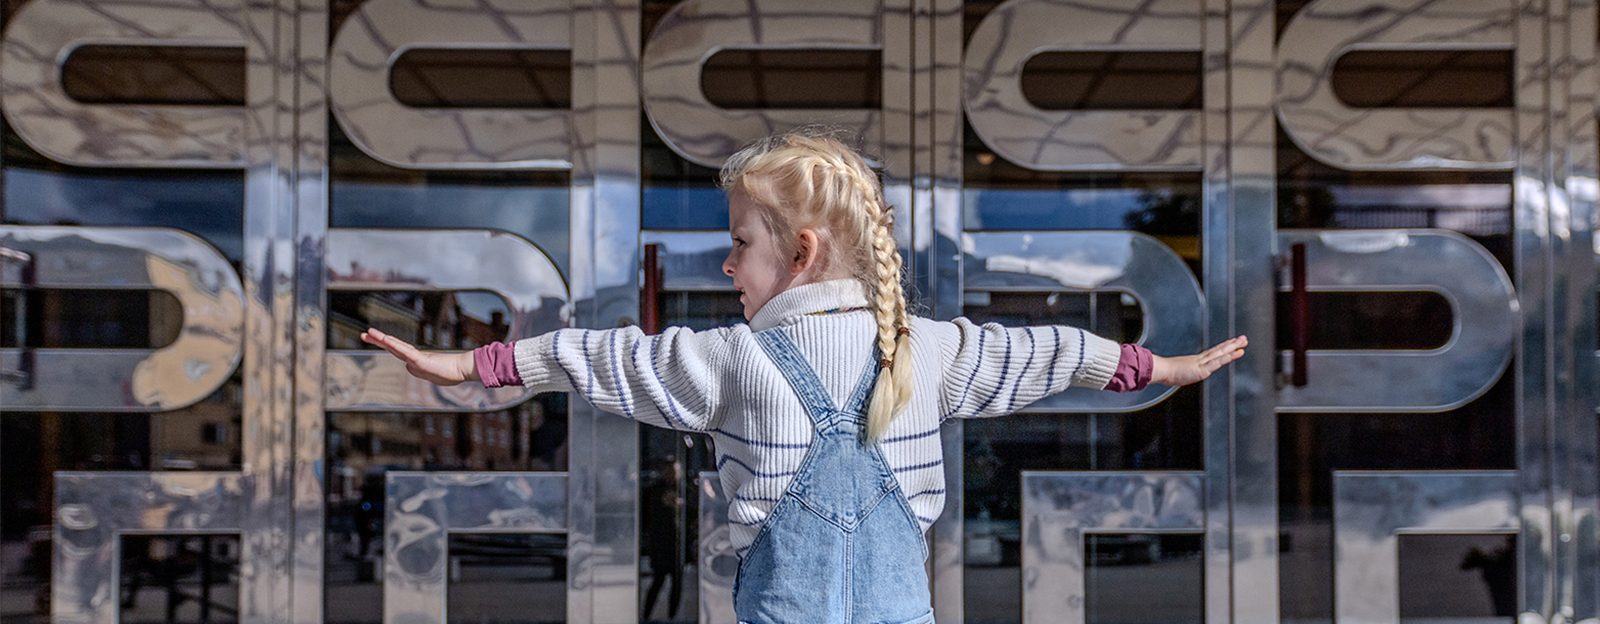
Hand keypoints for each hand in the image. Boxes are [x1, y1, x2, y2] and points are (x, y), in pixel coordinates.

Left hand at [359, 328, 477, 385]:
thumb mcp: (430, 375)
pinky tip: (386, 340)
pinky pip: (405, 352)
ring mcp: (417, 358)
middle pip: (392, 346)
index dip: (384, 344)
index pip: (396, 350)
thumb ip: (417, 371)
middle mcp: (414, 356)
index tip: (373, 338)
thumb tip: (407, 366)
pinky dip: (395, 345)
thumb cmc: (451, 372)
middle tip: (364, 333)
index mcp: (415, 359)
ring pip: (396, 347)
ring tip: (370, 333)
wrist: (464, 369)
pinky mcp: (422, 361)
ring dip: (383, 340)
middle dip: (377, 339)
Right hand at [1150, 335, 1247, 386]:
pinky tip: (1236, 353)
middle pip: (1219, 350)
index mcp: (1195, 361)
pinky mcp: (1202, 369)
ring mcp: (1202, 363)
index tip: (1232, 343)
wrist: (1160, 370)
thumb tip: (1174, 374)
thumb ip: (1178, 372)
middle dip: (1232, 344)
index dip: (1223, 348)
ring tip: (1243, 342)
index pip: (1212, 353)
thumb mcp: (1174, 372)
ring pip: (1220, 353)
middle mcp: (1200, 360)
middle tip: (1243, 338)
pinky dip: (1228, 357)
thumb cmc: (1164, 372)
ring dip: (1233, 347)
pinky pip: (1217, 362)